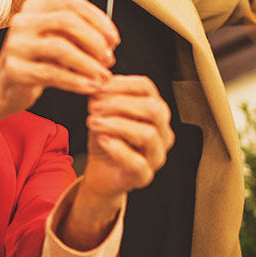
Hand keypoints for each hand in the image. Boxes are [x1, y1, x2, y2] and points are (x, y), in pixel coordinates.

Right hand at [0, 0, 117, 115]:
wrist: (3, 88)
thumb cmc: (36, 63)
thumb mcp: (55, 41)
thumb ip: (78, 35)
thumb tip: (110, 40)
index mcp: (34, 8)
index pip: (72, 4)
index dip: (98, 20)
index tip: (114, 39)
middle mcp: (22, 22)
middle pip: (67, 21)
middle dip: (94, 40)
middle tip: (109, 58)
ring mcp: (16, 45)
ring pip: (61, 47)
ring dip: (88, 63)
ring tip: (103, 76)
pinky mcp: (15, 69)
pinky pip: (53, 73)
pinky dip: (77, 81)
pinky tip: (90, 87)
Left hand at [81, 75, 174, 200]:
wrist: (100, 170)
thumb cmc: (106, 137)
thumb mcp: (102, 112)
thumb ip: (103, 96)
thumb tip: (99, 80)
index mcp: (154, 110)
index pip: (146, 87)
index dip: (122, 84)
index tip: (99, 86)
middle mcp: (162, 131)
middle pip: (153, 109)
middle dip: (120, 104)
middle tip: (94, 105)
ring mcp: (157, 155)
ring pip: (147, 134)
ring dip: (116, 124)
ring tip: (93, 121)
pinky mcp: (145, 176)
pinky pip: (138, 163)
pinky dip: (117, 149)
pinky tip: (102, 140)